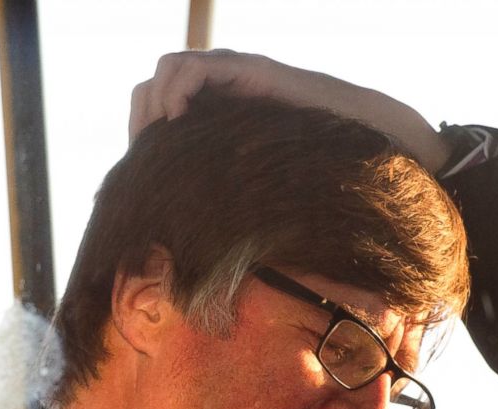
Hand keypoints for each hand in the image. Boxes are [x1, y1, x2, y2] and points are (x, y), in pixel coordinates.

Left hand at [129, 50, 451, 172]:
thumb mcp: (254, 185)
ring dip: (156, 100)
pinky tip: (181, 119)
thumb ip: (225, 195)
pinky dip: (178, 89)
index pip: (153, 107)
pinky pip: (194, 66)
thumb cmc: (311, 170)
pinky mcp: (248, 70)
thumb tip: (189, 253)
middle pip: (150, 85)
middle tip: (148, 150)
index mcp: (212, 115)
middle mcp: (217, 89)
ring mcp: (231, 74)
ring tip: (166, 133)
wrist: (356, 139)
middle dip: (141, 116)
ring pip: (166, 66)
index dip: (140, 132)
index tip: (142, 165)